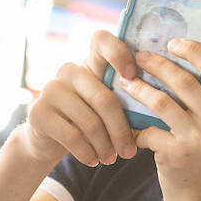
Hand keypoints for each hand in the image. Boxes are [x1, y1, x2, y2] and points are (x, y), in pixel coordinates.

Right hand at [21, 29, 138, 167]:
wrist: (46, 140)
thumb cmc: (87, 121)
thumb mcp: (104, 107)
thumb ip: (124, 99)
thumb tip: (161, 110)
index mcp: (89, 63)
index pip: (101, 40)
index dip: (119, 52)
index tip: (133, 76)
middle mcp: (68, 71)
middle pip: (104, 99)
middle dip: (120, 130)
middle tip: (129, 153)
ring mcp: (51, 89)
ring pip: (89, 122)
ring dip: (105, 147)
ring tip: (111, 159)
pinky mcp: (39, 112)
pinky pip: (72, 137)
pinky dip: (87, 153)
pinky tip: (93, 161)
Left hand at [120, 32, 200, 200]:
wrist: (199, 191)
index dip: (192, 50)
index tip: (171, 42)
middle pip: (185, 81)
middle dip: (157, 64)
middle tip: (139, 57)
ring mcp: (199, 141)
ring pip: (162, 103)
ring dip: (139, 89)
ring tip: (126, 83)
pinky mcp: (176, 155)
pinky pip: (149, 129)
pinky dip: (136, 125)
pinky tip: (129, 122)